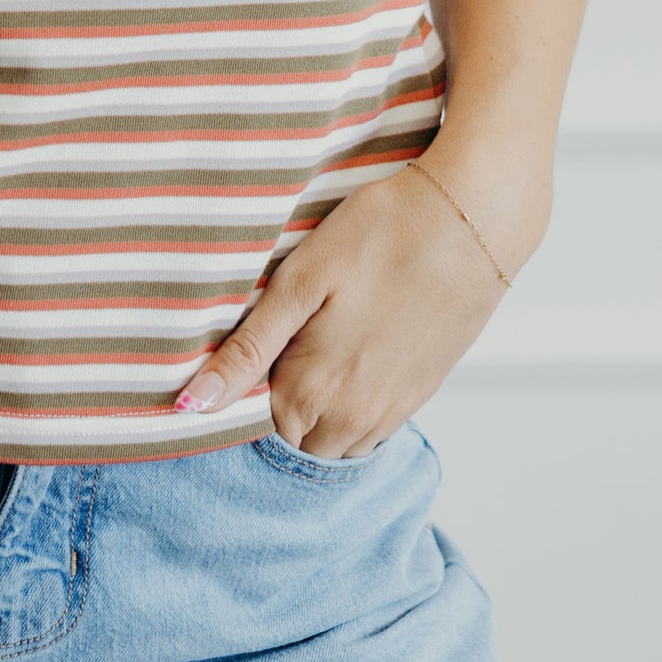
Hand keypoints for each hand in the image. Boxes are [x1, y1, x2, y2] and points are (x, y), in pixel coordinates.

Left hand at [172, 159, 521, 455]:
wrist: (472, 220)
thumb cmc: (381, 234)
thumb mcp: (300, 281)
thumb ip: (246, 351)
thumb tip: (189, 406)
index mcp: (312, 392)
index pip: (255, 426)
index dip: (243, 389)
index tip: (246, 345)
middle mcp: (354, 418)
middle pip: (295, 439)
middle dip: (278, 405)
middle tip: (280, 339)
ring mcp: (393, 411)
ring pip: (335, 441)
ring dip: (318, 410)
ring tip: (314, 343)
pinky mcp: (422, 393)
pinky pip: (373, 427)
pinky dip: (353, 405)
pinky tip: (352, 348)